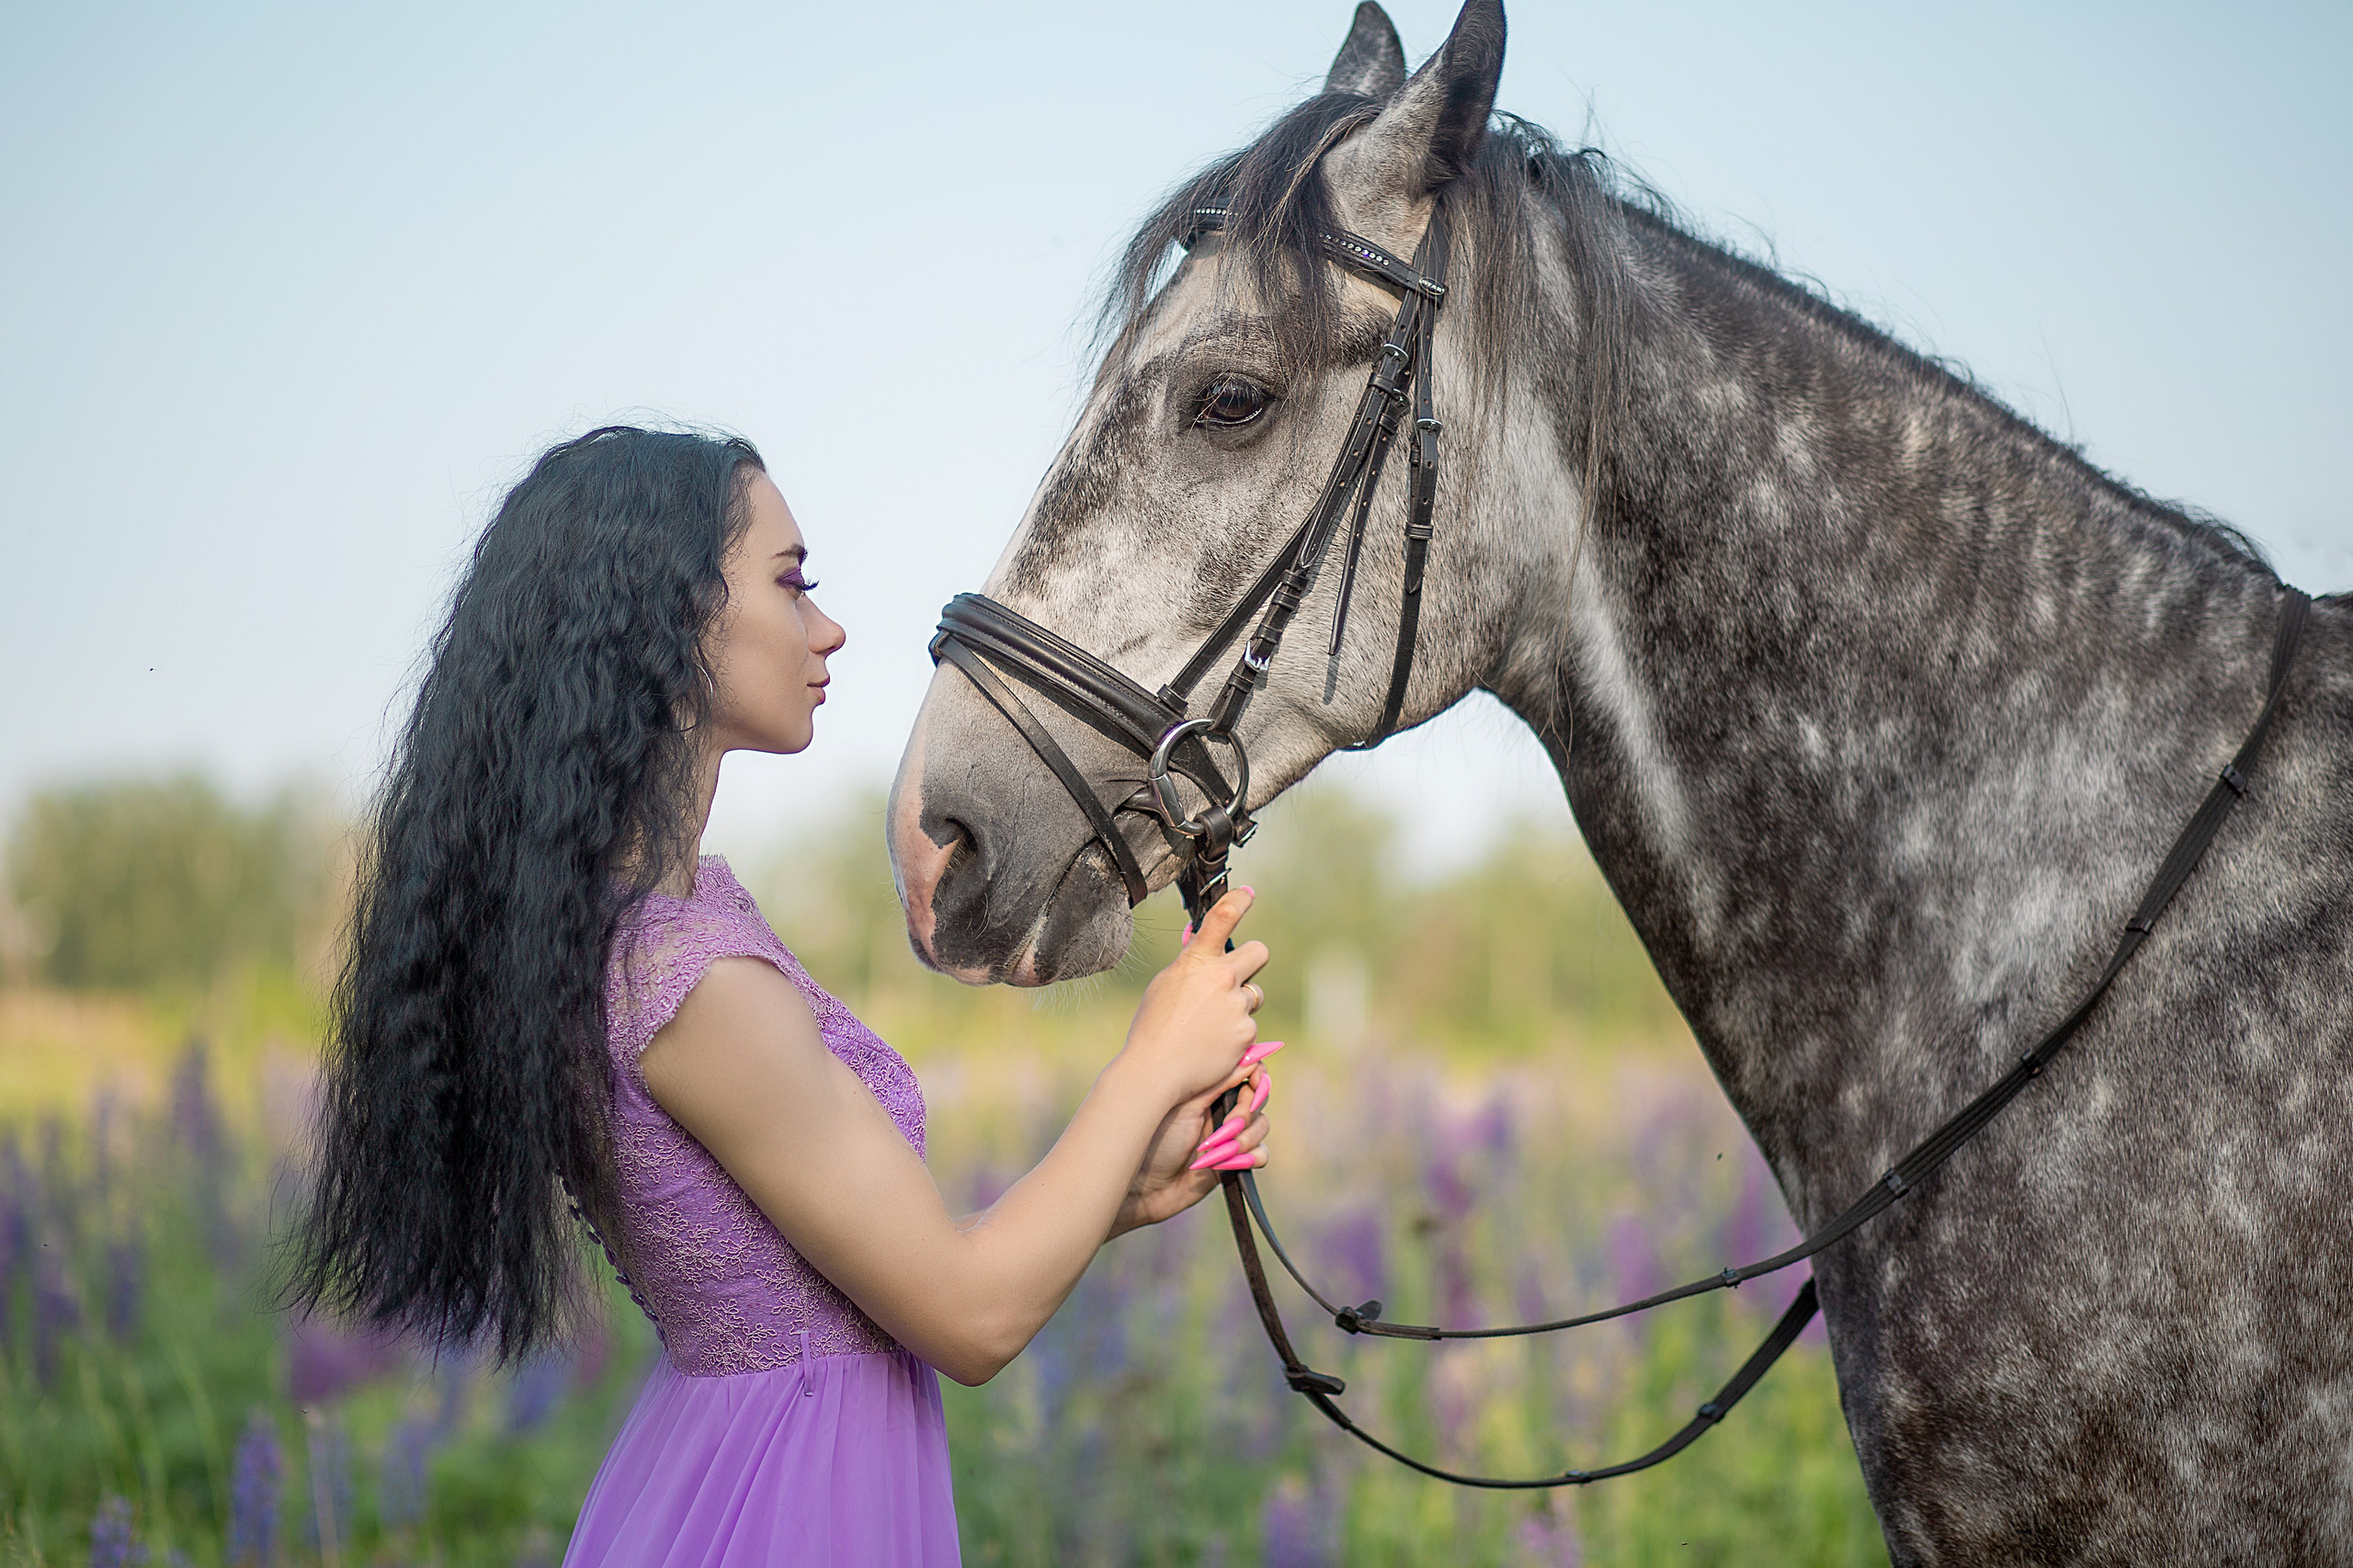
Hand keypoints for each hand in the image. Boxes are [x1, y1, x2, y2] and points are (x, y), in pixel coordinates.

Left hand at [1110, 1042, 1281, 1236]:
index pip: (1248, 1071)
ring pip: (1261, 1126)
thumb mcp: (1185, 1103)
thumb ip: (1218, 1080)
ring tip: (1215, 1151)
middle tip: (1228, 1125)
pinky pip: (1260, 1154)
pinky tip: (1223, 1164)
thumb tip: (1247, 1052)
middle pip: (1259, 1098)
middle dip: (1247, 1112)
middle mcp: (1220, 1107)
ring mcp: (1229, 1135)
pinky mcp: (1233, 1162)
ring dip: (1245, 1138)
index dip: (1258, 1076)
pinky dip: (1249, 1157)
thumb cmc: (1151, 1137)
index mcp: (1208, 1086)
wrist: (1139, 1184)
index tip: (1256, 1082)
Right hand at [1114, 886, 1268, 1106]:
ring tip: (1211, 1024)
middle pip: (1259, 952)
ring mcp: (1237, 1006)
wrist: (1156, 1069)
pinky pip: (1249, 1025)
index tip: (1247, 893)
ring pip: (1253, 995)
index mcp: (1197, 961)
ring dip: (1240, 1004)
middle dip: (1252, 959)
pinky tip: (1213, 1045)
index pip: (1223, 918)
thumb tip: (1201, 949)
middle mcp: (1223, 978)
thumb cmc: (1153, 1026)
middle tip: (1238, 974)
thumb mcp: (1165, 984)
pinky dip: (1236, 1034)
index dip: (1238, 900)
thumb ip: (1190, 965)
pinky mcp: (1247, 1032)